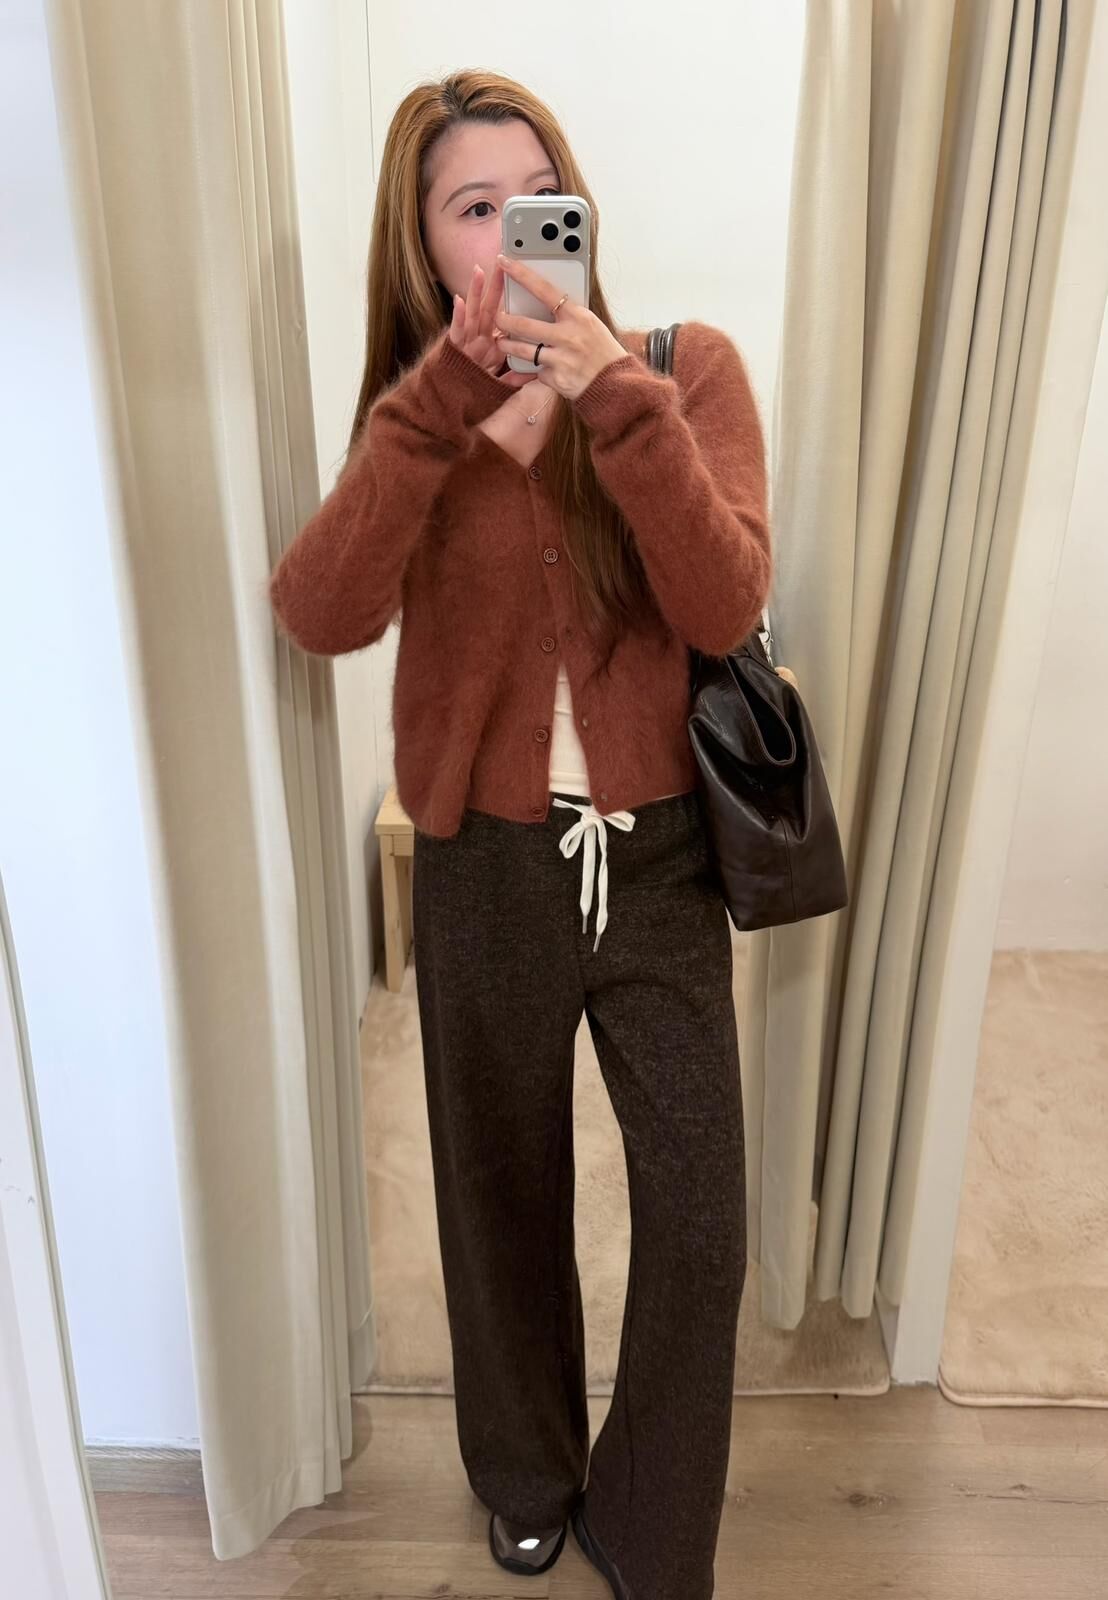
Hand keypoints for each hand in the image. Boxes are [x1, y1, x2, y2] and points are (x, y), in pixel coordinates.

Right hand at [447, 261, 542, 390]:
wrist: (447, 404)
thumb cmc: (472, 391)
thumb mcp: (498, 383)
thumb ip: (514, 376)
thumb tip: (534, 373)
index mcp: (489, 344)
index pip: (501, 317)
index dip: (509, 300)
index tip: (520, 283)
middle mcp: (477, 339)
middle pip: (488, 308)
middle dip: (495, 286)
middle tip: (503, 263)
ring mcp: (465, 343)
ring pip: (472, 313)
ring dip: (475, 292)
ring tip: (479, 272)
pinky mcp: (453, 351)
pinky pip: (456, 332)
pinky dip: (458, 317)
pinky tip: (459, 301)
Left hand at [492, 252, 629, 399]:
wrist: (615, 384)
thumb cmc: (602, 351)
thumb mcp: (590, 325)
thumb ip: (568, 315)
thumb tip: (547, 303)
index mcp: (577, 316)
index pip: (544, 289)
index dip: (521, 275)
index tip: (505, 263)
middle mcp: (568, 336)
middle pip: (524, 324)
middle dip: (504, 321)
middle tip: (498, 318)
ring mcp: (561, 359)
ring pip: (522, 350)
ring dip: (507, 346)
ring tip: (502, 343)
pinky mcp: (556, 379)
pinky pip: (536, 372)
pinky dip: (536, 370)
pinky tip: (542, 369)